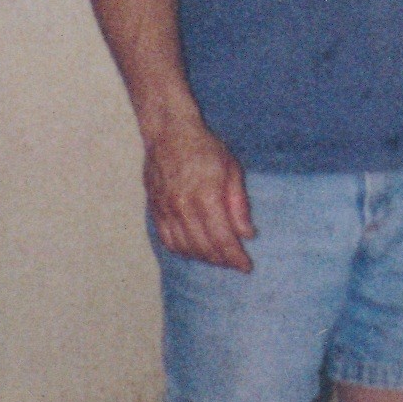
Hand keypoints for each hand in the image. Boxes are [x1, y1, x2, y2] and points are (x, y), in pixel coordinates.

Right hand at [145, 119, 255, 270]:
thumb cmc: (205, 148)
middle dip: (222, 261)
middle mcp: (183, 207)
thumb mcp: (232, 170)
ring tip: (218, 259)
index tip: (246, 267)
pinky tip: (195, 252)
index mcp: (206, 197)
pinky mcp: (155, 210)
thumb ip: (239, 205)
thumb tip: (248, 234)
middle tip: (235, 264)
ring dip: (203, 258)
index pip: (223, 239)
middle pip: (204, 247)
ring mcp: (166, 210)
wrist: (169, 134)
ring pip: (185, 248)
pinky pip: (167, 240)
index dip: (235, 257)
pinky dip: (182, 251)